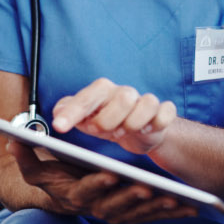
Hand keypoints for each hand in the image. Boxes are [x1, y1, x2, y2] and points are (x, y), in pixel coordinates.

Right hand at [6, 139, 196, 223]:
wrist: (63, 196)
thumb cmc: (55, 176)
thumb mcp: (38, 167)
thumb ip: (26, 154)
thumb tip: (12, 140)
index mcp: (75, 195)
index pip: (85, 192)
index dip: (97, 184)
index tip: (110, 173)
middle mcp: (96, 208)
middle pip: (114, 207)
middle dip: (131, 198)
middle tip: (147, 186)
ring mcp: (114, 213)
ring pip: (136, 214)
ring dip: (154, 209)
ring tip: (173, 198)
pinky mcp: (132, 215)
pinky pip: (152, 217)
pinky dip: (169, 214)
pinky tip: (189, 207)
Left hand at [51, 77, 176, 154]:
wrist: (138, 132)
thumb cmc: (107, 122)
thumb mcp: (85, 119)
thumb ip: (68, 112)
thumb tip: (58, 111)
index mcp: (103, 91)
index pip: (87, 96)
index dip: (73, 111)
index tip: (59, 127)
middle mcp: (125, 92)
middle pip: (123, 98)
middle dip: (109, 120)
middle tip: (102, 132)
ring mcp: (146, 101)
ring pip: (147, 103)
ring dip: (134, 123)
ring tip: (124, 132)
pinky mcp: (163, 111)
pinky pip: (166, 112)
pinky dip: (158, 123)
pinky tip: (148, 130)